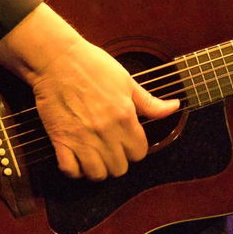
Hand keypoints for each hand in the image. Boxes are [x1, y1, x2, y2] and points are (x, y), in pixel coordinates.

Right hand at [0, 4, 179, 179]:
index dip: (135, 149)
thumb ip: (150, 102)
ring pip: (97, 174)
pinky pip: (70, 170)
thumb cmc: (92, 65)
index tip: (128, 142)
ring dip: (98, 169)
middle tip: (112, 150)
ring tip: (95, 157)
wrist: (58, 59)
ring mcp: (82, 138)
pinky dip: (74, 170)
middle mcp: (106, 132)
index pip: (139, 153)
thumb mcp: (127, 81)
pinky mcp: (61, 139)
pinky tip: (77, 159)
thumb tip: (174, 107)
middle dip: (118, 161)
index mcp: (124, 117)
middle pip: (119, 168)